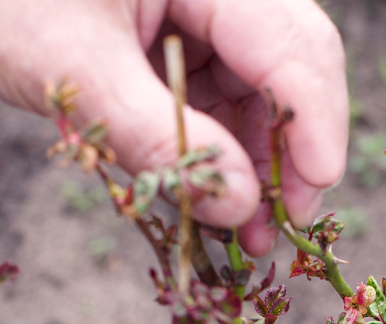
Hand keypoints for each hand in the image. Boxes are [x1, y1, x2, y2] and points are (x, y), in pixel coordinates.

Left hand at [0, 0, 348, 255]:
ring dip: (255, 167)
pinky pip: (214, 102)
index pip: (295, 45)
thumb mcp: (70, 67)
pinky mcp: (170, 45)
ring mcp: (195, 14)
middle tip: (278, 233)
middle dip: (289, 155)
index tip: (312, 201)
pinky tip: (208, 204)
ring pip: (257, 93)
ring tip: (241, 239)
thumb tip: (242, 208)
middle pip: (290, 69)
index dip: (315, 125)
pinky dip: (214, 156)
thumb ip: (158, 138)